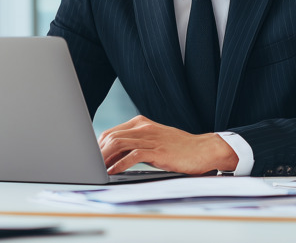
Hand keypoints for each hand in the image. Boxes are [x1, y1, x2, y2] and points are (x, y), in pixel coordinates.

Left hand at [97, 115, 238, 174]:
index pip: (111, 132)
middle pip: (111, 137)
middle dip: (98, 152)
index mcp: (140, 123)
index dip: (98, 146)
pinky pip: (133, 155)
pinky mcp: (159, 151)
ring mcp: (151, 138)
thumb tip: (113, 156)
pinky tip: (113, 171)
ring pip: (119, 144)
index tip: (91, 158)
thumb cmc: (179, 148)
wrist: (204, 150)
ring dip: (105, 157)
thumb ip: (135, 145)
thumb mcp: (154, 142)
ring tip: (98, 169)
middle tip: (91, 166)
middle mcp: (143, 128)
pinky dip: (120, 164)